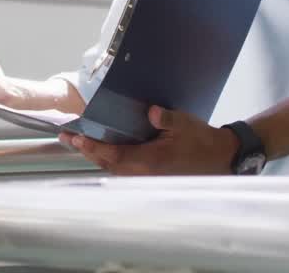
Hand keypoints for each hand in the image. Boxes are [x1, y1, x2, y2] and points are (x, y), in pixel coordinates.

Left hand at [58, 106, 237, 174]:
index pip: (114, 155)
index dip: (93, 148)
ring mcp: (147, 178)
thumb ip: (165, 118)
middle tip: (68, 137)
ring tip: (80, 142)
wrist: (220, 158)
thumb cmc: (202, 140)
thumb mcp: (185, 124)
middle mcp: (144, 173)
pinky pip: (124, 171)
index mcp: (151, 161)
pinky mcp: (150, 178)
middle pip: (108, 164)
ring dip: (97, 156)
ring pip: (114, 169)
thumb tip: (150, 111)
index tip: (76, 138)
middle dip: (87, 151)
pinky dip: (110, 161)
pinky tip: (104, 151)